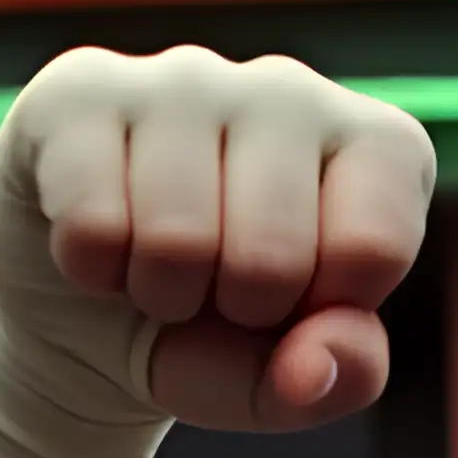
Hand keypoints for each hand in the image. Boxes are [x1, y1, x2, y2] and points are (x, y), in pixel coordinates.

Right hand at [0, 43, 435, 431]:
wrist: (87, 319)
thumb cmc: (215, 333)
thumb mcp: (289, 381)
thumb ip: (341, 377)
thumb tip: (317, 366)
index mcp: (376, 147)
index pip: (374, 246)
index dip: (321, 313)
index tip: (295, 302)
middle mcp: (290, 88)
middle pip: (275, 252)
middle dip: (234, 310)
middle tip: (214, 289)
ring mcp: (185, 77)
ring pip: (178, 236)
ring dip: (159, 294)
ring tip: (157, 267)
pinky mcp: (80, 89)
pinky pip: (92, 220)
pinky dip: (91, 269)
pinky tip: (101, 241)